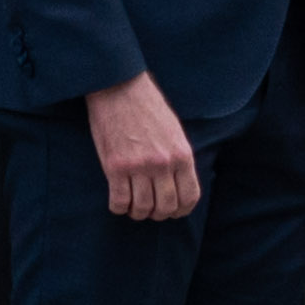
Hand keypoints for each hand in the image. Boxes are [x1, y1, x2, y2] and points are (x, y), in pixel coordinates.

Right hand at [85, 73, 199, 221]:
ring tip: (134, 208)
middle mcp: (163, 164)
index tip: (174, 212)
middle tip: (151, 211)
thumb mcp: (175, 132)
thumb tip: (178, 184)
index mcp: (183, 155)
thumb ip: (178, 158)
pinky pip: (119, 200)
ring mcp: (138, 167)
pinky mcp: (115, 167)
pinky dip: (119, 208)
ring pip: (142, 207)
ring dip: (138, 213)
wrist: (120, 90)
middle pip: (166, 206)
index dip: (182, 211)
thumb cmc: (149, 109)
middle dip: (159, 214)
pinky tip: (119, 203)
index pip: (190, 196)